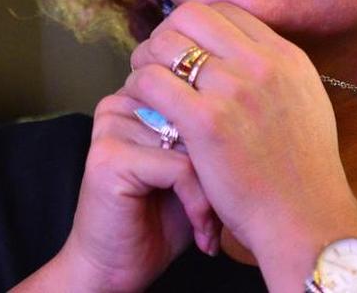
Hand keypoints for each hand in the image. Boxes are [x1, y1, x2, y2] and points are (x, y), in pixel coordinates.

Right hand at [27, 89, 218, 292]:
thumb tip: (248, 106)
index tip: (233, 174)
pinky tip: (201, 229)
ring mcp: (111, 127)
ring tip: (213, 222)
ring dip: (212, 190)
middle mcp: (119, 103)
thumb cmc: (162, 217)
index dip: (221, 134)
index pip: (197, 89)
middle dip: (219, 162)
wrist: (119, 267)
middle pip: (196, 112)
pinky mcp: (109, 157)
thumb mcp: (196, 163)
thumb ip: (209, 127)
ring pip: (193, 139)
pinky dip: (198, 202)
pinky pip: (178, 167)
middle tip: (228, 205)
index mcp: (138, 95)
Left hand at [127, 2, 356, 279]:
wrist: (305, 218)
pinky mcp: (207, 121)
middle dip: (167, 33)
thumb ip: (278, 73)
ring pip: (166, 43)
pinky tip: (142, 106)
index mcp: (287, 56)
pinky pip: (152, 81)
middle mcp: (263, 63)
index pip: (227, 10)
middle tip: (157, 60)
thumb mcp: (306, 103)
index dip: (197, 24)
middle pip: (192, 15)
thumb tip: (246, 51)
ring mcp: (235, 90)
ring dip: (146, 58)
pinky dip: (139, 87)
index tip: (185, 47)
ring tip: (144, 82)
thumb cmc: (304, 173)